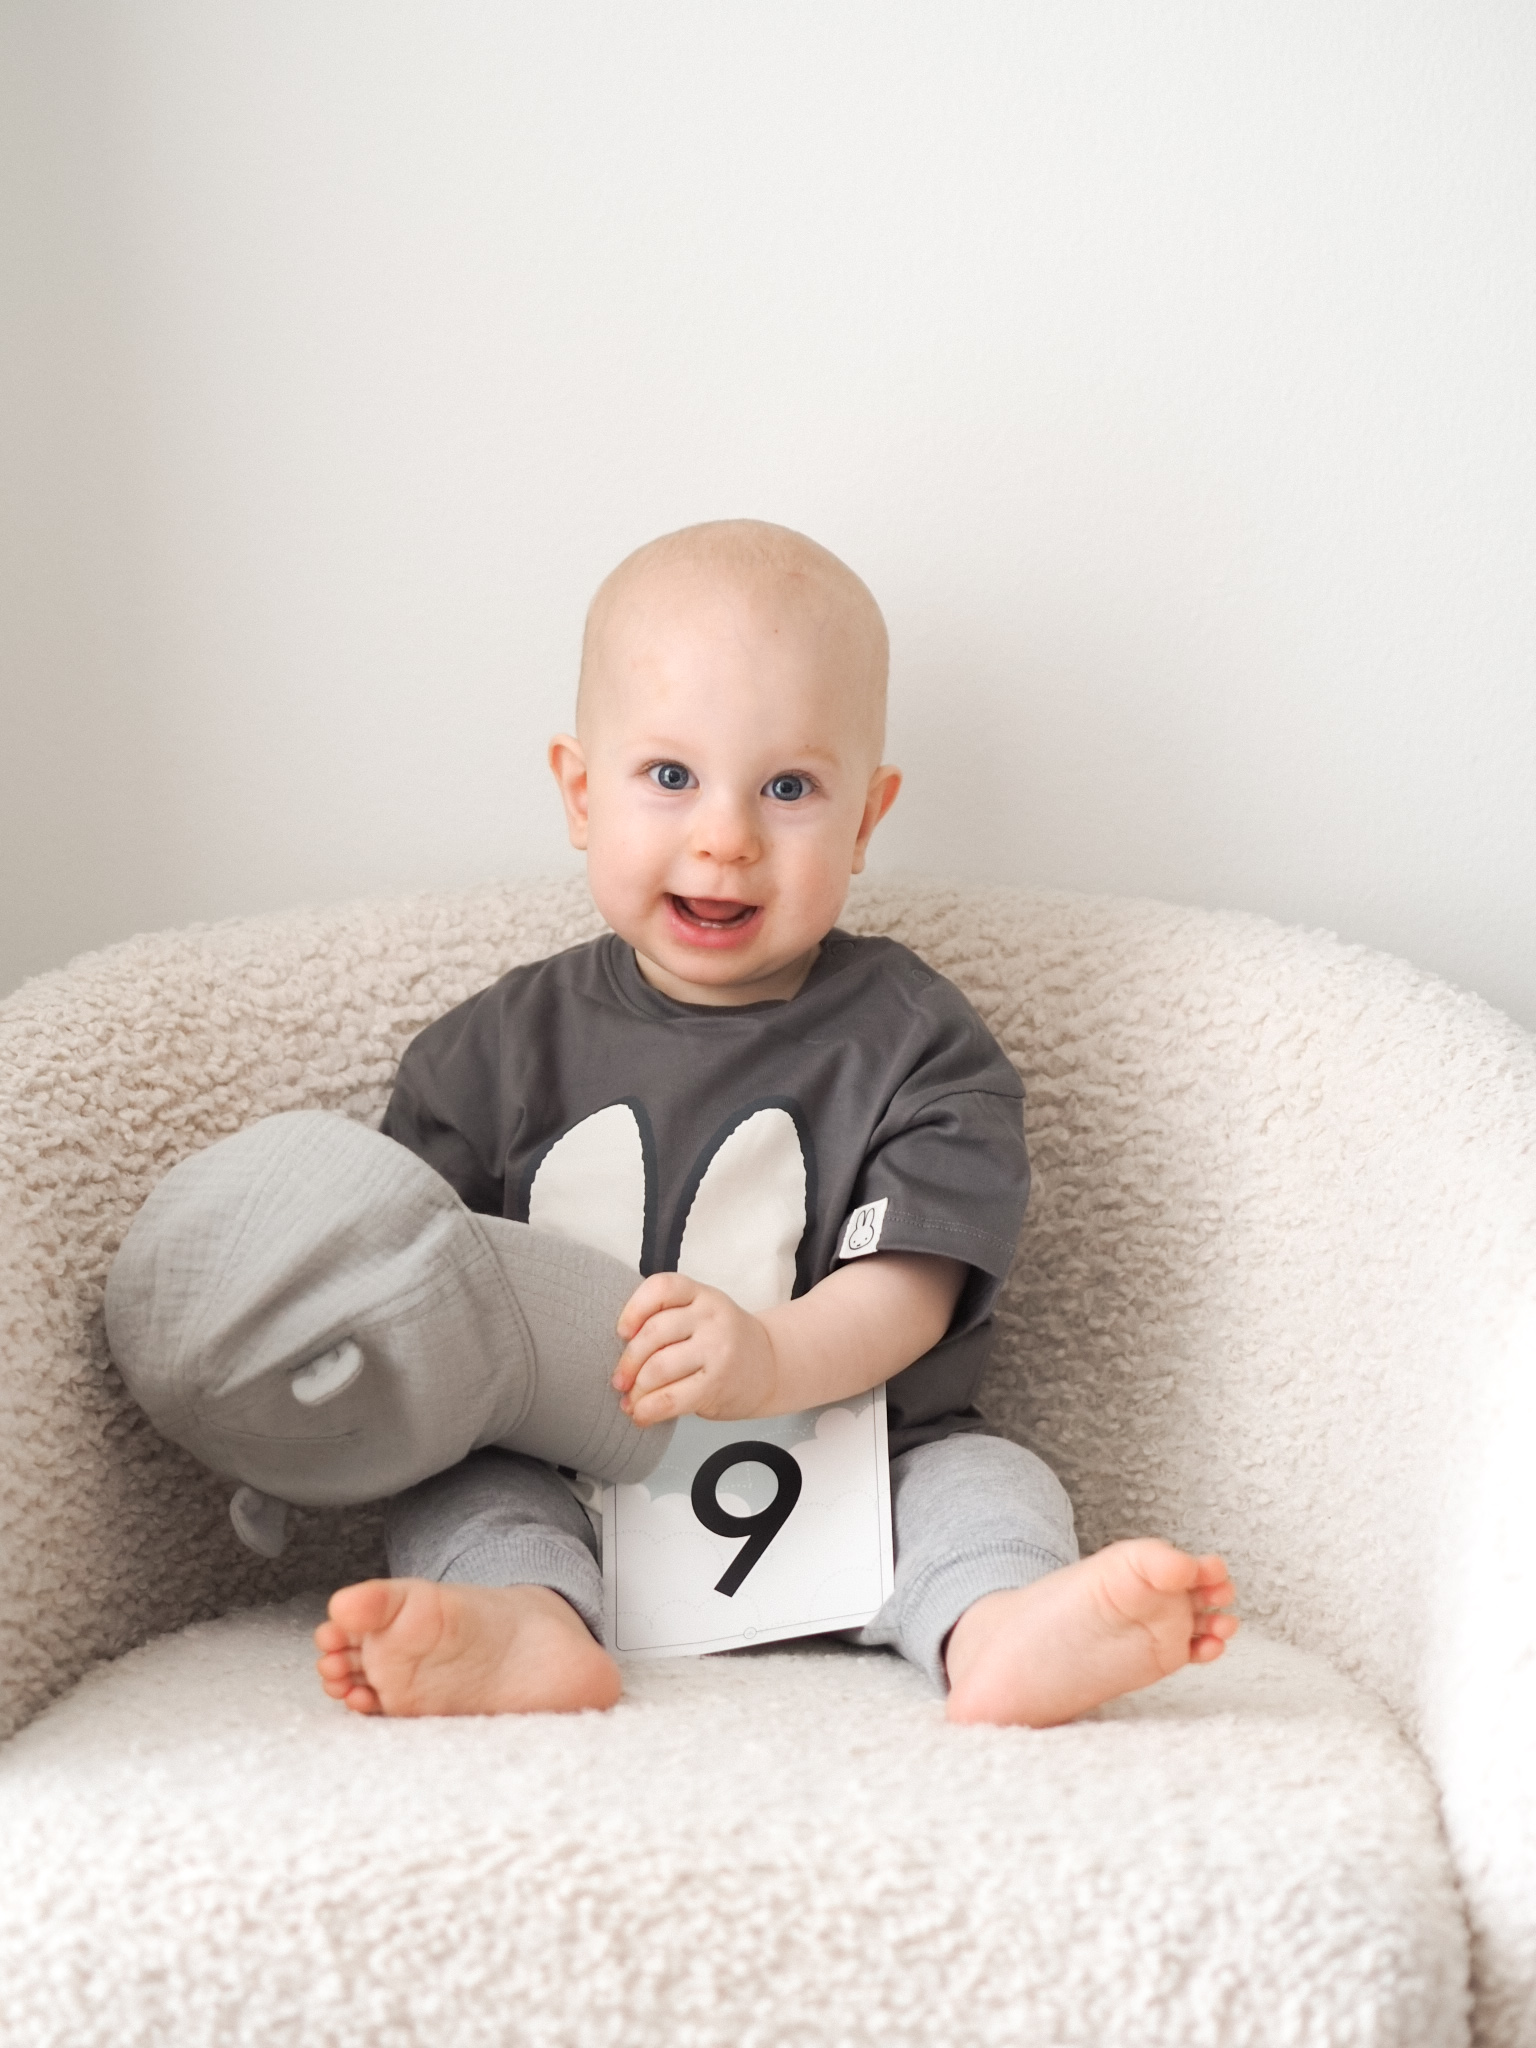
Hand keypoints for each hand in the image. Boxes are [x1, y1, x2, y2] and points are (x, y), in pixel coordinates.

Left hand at [613, 1272, 777, 1426]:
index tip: (622, 1332)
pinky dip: (648, 1410)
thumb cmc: (724, 1341)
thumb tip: (621, 1355)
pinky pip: (670, 1398)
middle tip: (619, 1380)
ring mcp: (716, 1350)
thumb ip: (669, 1319)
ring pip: (657, 1368)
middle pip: (653, 1333)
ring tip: (631, 1400)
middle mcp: (711, 1317)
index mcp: (702, 1294)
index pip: (661, 1288)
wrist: (771, 1366)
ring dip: (636, 1390)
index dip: (633, 1309)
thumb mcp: (703, 1313)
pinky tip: (642, 1415)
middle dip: (627, 1362)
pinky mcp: (716, 1384)